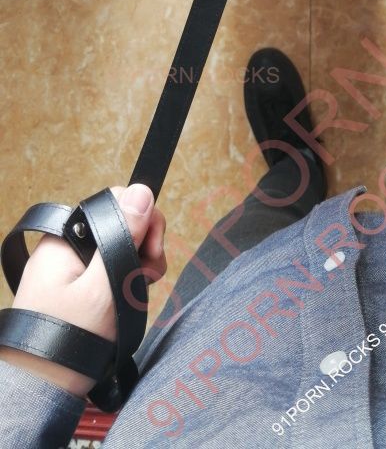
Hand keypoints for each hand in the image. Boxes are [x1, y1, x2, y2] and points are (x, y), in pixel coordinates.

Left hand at [0, 184, 165, 397]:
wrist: (41, 387)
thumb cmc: (68, 338)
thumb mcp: (103, 285)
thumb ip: (122, 237)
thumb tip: (141, 190)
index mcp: (66, 236)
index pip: (115, 204)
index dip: (142, 221)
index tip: (152, 253)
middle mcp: (66, 244)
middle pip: (119, 224)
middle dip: (143, 247)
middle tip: (148, 278)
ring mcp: (70, 265)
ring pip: (118, 248)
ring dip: (136, 267)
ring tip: (137, 293)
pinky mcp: (76, 285)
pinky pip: (109, 268)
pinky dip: (125, 281)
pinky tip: (128, 300)